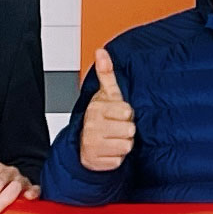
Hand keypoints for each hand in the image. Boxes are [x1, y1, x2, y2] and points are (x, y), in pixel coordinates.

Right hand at [77, 47, 136, 175]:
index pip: (126, 111)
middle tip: (118, 127)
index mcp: (97, 109)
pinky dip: (118, 157)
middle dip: (127, 130)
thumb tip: (102, 51)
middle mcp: (93, 127)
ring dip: (124, 144)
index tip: (121, 114)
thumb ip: (106, 73)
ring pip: (126, 146)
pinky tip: (111, 150)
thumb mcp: (105, 94)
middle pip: (129, 130)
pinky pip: (119, 160)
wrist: (83, 144)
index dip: (127, 114)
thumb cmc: (100, 117)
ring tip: (115, 138)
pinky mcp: (98, 162)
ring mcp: (94, 146)